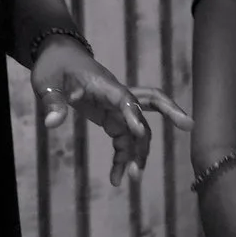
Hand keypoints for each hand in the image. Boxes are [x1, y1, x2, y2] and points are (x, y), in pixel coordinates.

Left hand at [31, 36, 193, 185]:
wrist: (56, 58)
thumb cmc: (54, 66)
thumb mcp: (46, 82)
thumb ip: (53, 102)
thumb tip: (51, 124)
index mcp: (104, 84)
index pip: (124, 98)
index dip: (133, 114)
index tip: (138, 131)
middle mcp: (117, 95)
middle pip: (150, 102)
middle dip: (170, 112)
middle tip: (189, 125)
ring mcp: (117, 107)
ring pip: (137, 130)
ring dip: (138, 153)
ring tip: (133, 179)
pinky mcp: (111, 117)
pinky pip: (124, 140)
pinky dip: (123, 158)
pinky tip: (117, 179)